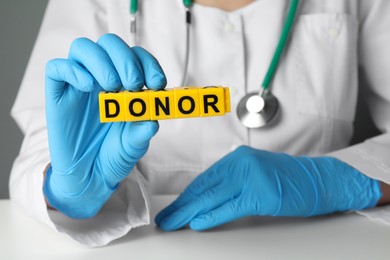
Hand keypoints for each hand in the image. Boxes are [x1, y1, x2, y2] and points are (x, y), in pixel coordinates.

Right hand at [44, 34, 165, 218]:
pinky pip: (57, 68)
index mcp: (125, 85)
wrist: (89, 177)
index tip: (157, 84)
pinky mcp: (59, 95)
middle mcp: (102, 79)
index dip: (148, 64)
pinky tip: (88, 87)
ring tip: (112, 87)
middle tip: (134, 84)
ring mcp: (79, 85)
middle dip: (126, 59)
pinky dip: (72, 70)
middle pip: (110, 44)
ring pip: (83, 49)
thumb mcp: (134, 145)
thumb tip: (153, 120)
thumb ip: (142, 132)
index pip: (136, 57)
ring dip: (101, 61)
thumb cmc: (113, 155)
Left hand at [155, 146, 381, 230]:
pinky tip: (198, 223)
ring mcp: (251, 177)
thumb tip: (208, 198)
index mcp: (236, 159)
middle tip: (165, 219)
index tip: (173, 208)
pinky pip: (231, 206)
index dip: (186, 196)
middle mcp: (240, 164)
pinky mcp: (261, 193)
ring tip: (173, 223)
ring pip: (212, 197)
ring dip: (189, 212)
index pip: (204, 180)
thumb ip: (233, 182)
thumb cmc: (288, 179)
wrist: (319, 179)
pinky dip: (212, 215)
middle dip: (181, 206)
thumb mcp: (255, 174)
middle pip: (204, 188)